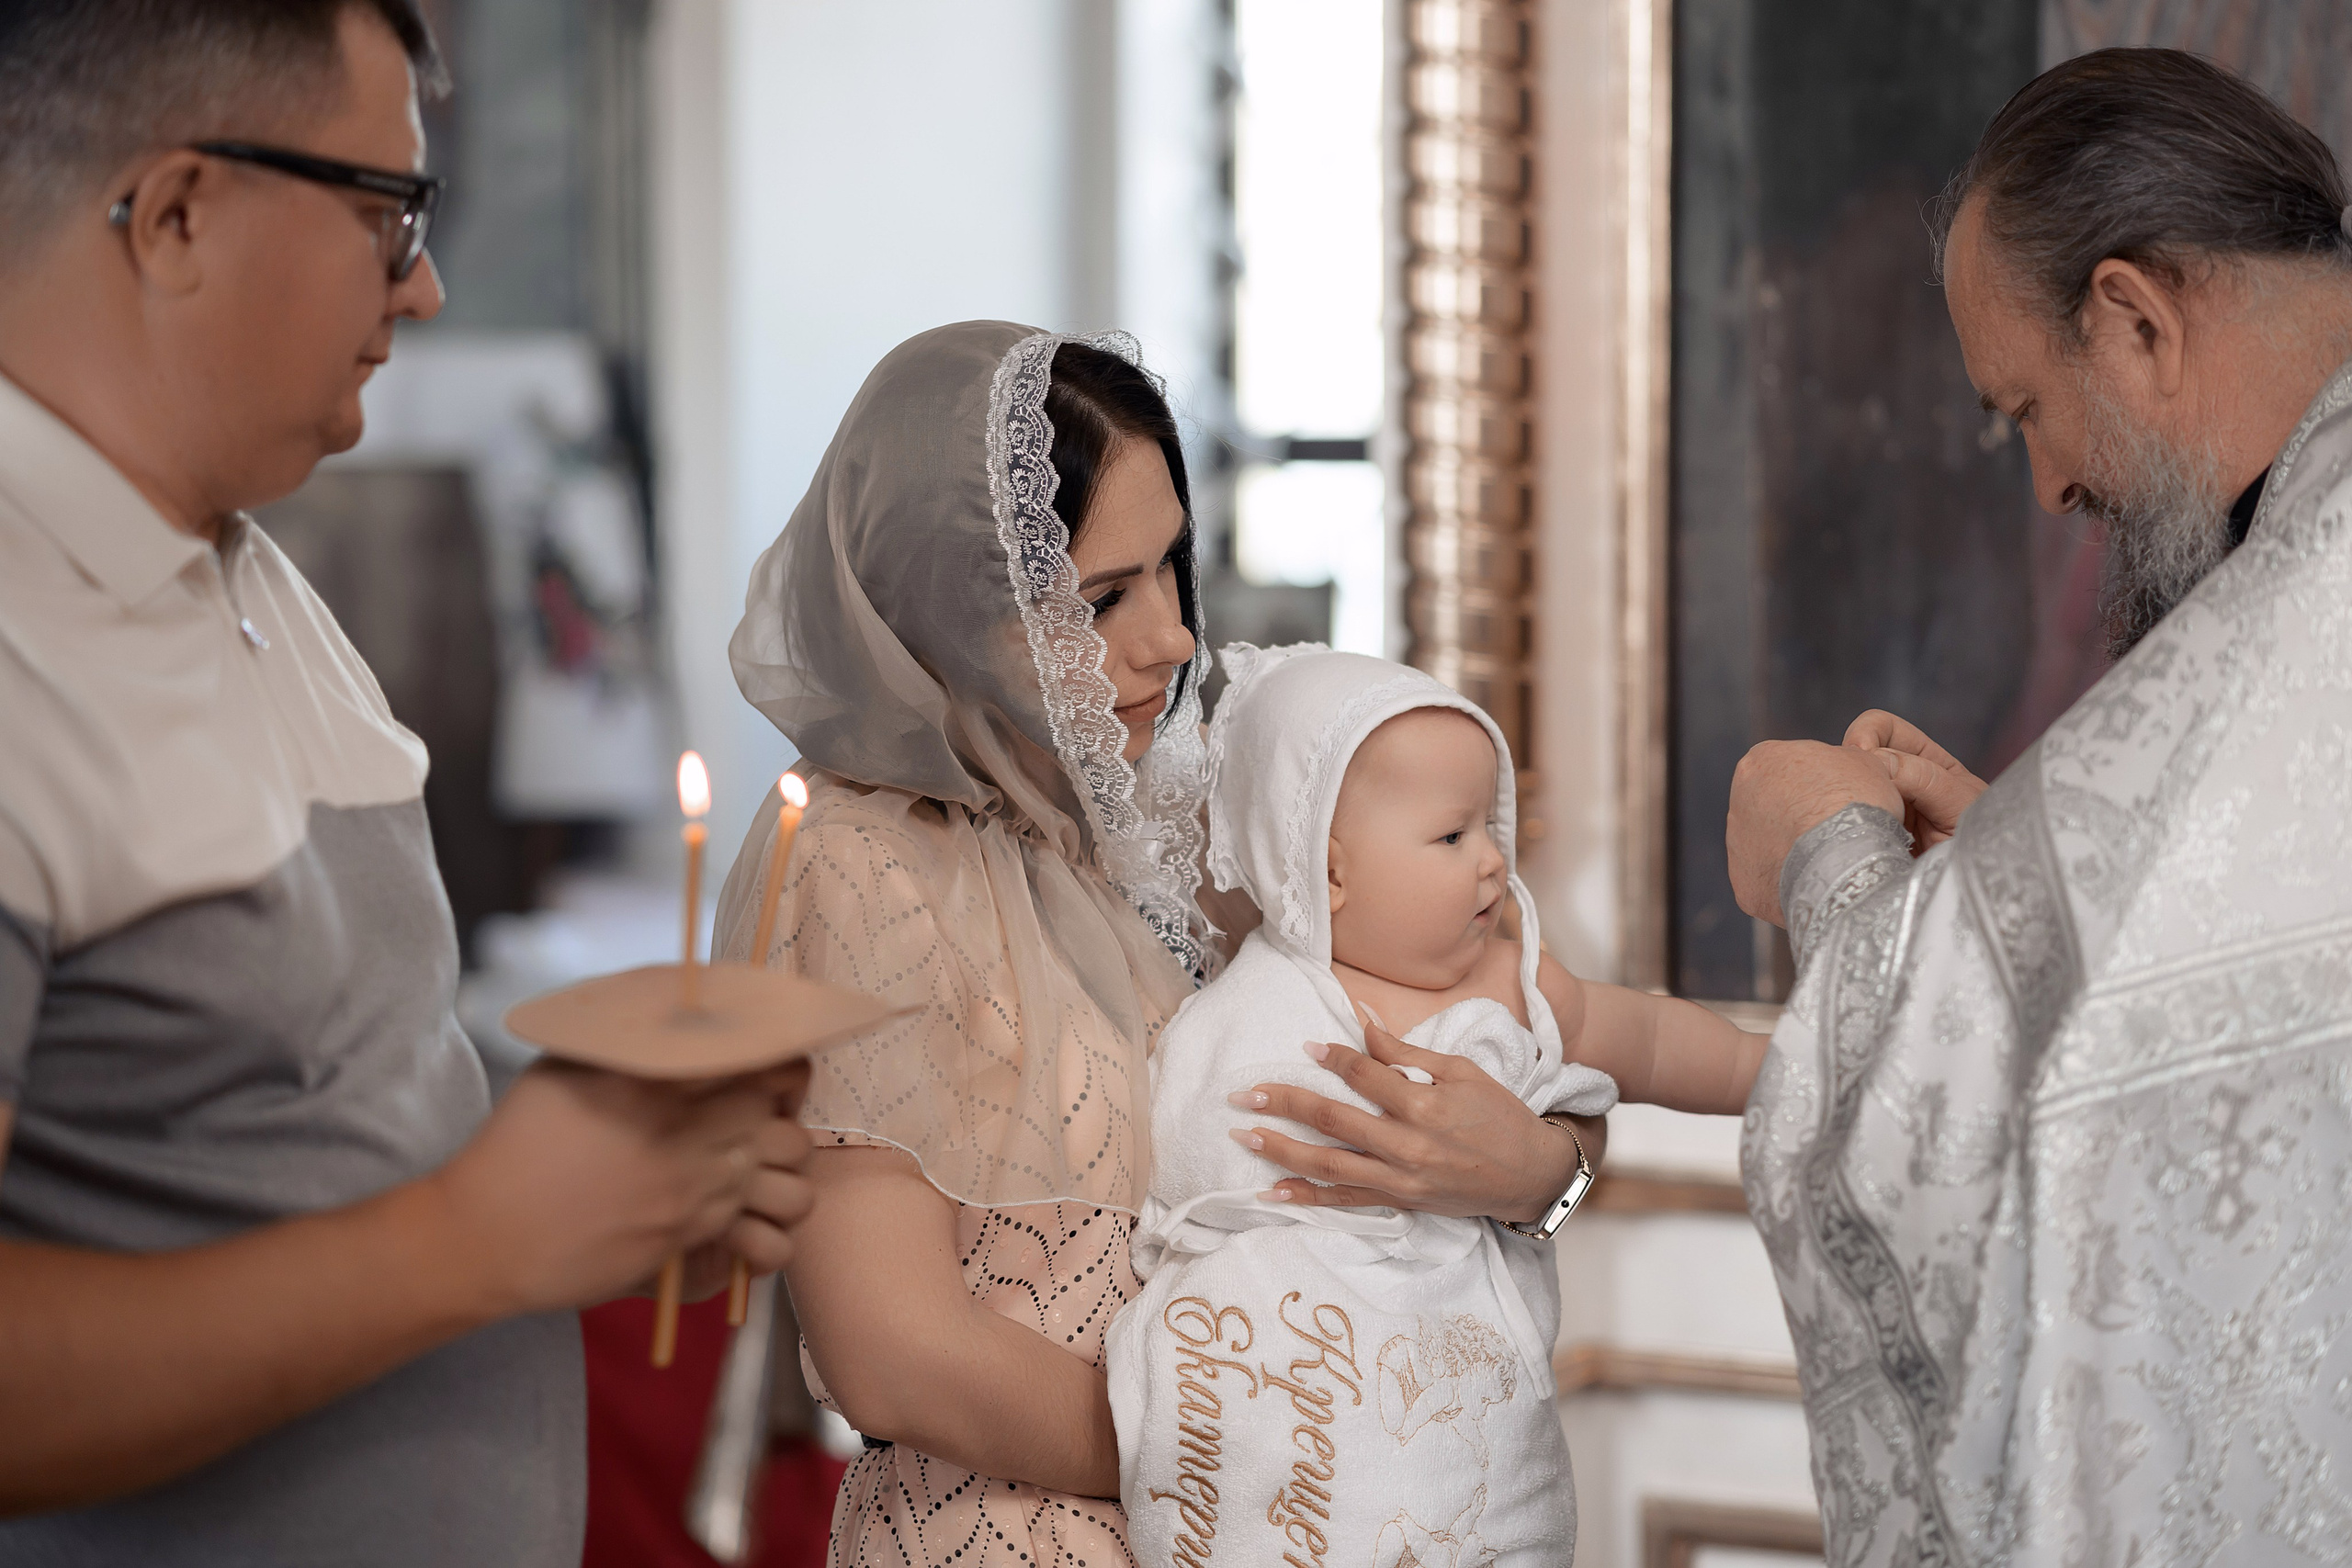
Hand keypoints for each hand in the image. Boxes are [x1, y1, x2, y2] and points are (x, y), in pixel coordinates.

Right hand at [427, 1060, 803, 1316]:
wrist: (486, 1234)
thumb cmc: (518, 1143)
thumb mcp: (566, 1067)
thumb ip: (629, 1038)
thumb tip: (679, 1010)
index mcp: (657, 1084)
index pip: (760, 1064)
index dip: (783, 1065)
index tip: (776, 1067)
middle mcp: (685, 1139)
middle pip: (782, 1126)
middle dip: (784, 1122)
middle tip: (762, 1119)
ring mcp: (690, 1196)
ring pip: (788, 1188)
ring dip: (782, 1177)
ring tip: (755, 1170)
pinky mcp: (686, 1242)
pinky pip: (762, 1239)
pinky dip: (764, 1228)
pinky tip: (737, 1215)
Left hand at [1228, 1022, 1581, 1222]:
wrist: (1531, 1175)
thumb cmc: (1500, 1116)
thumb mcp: (1461, 1072)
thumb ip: (1406, 1053)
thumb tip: (1364, 1022)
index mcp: (1424, 1105)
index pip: (1364, 1075)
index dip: (1332, 1058)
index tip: (1306, 1045)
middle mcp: (1406, 1145)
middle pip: (1333, 1121)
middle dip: (1285, 1104)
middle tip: (1245, 1094)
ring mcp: (1401, 1179)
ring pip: (1329, 1165)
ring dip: (1282, 1151)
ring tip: (1244, 1137)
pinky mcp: (1400, 1203)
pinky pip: (1345, 1202)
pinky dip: (1308, 1198)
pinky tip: (1273, 1192)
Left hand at [1727, 740, 1906, 925]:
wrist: (1844, 857)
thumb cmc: (1854, 802)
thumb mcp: (1862, 761)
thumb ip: (1841, 761)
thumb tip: (1843, 769)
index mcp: (1761, 761)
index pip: (1787, 770)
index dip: (1816, 786)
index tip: (1837, 800)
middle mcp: (1738, 802)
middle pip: (1771, 811)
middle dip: (1798, 822)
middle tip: (1833, 835)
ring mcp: (1736, 847)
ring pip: (1767, 850)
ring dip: (1793, 856)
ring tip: (1829, 864)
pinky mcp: (1746, 886)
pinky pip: (1768, 886)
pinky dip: (1790, 888)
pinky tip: (1817, 887)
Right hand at [1842, 709, 1985, 849]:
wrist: (1975, 900)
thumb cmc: (1985, 851)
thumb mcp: (1963, 806)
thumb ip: (1926, 779)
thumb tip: (1877, 758)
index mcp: (1928, 765)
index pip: (1885, 729)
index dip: (1869, 733)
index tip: (1859, 752)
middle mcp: (1899, 786)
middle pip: (1854, 756)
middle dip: (1847, 766)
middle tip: (1846, 789)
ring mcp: (1878, 814)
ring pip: (1841, 790)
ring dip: (1840, 798)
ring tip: (1846, 817)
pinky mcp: (1861, 845)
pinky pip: (1837, 827)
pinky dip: (1832, 826)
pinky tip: (1843, 838)